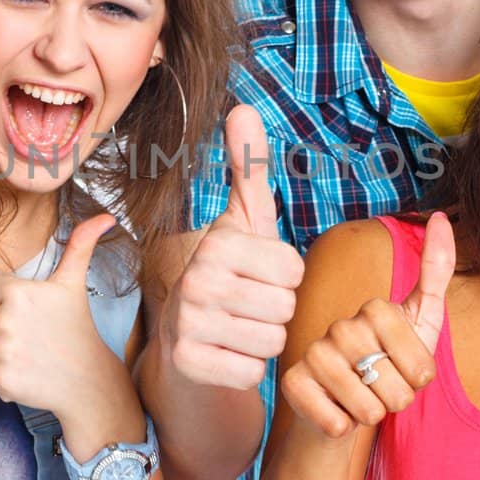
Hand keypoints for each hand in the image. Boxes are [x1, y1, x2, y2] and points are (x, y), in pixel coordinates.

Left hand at [0, 214, 128, 421]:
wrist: (88, 380)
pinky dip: (1, 372)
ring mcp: (2, 352)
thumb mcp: (74, 283)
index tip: (20, 308)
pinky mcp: (0, 379)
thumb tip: (105, 217)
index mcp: (16, 292)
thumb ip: (80, 245)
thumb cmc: (77, 327)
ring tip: (29, 350)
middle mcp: (4, 320)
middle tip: (29, 331)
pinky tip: (26, 369)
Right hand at [160, 105, 304, 389]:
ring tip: (237, 329)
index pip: (294, 269)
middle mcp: (196, 279)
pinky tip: (225, 355)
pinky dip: (245, 369)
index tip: (256, 276)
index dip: (285, 278)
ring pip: (272, 340)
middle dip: (276, 312)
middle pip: (286, 306)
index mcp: (218, 242)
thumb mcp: (245, 223)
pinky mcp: (189, 363)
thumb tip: (244, 106)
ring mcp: (189, 323)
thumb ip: (249, 168)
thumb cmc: (228, 276)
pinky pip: (253, 372)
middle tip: (248, 307)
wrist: (185, 342)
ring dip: (263, 341)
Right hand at [281, 212, 455, 437]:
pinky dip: (343, 429)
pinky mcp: (293, 384)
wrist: (340, 405)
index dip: (419, 381)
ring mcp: (314, 354)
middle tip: (380, 389)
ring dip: (370, 416)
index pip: (421, 368)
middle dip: (396, 402)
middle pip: (397, 391)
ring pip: (368, 410)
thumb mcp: (420, 321)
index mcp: (375, 309)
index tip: (406, 371)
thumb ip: (436, 272)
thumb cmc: (386, 365)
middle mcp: (341, 326)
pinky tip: (334, 413)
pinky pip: (338, 424)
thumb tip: (440, 216)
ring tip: (358, 400)